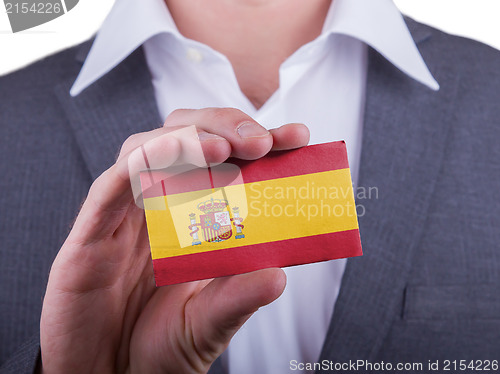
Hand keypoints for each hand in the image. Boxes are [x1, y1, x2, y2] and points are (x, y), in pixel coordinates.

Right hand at [40, 108, 309, 373]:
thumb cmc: (160, 349)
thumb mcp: (210, 323)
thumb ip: (239, 297)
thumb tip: (278, 275)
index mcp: (189, 220)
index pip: (223, 162)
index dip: (257, 142)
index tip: (297, 136)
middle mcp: (156, 209)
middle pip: (183, 138)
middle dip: (223, 127)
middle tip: (261, 141)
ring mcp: (121, 218)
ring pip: (144, 150)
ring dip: (184, 139)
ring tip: (223, 150)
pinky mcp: (88, 237)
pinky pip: (109, 188)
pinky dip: (139, 165)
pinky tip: (169, 159)